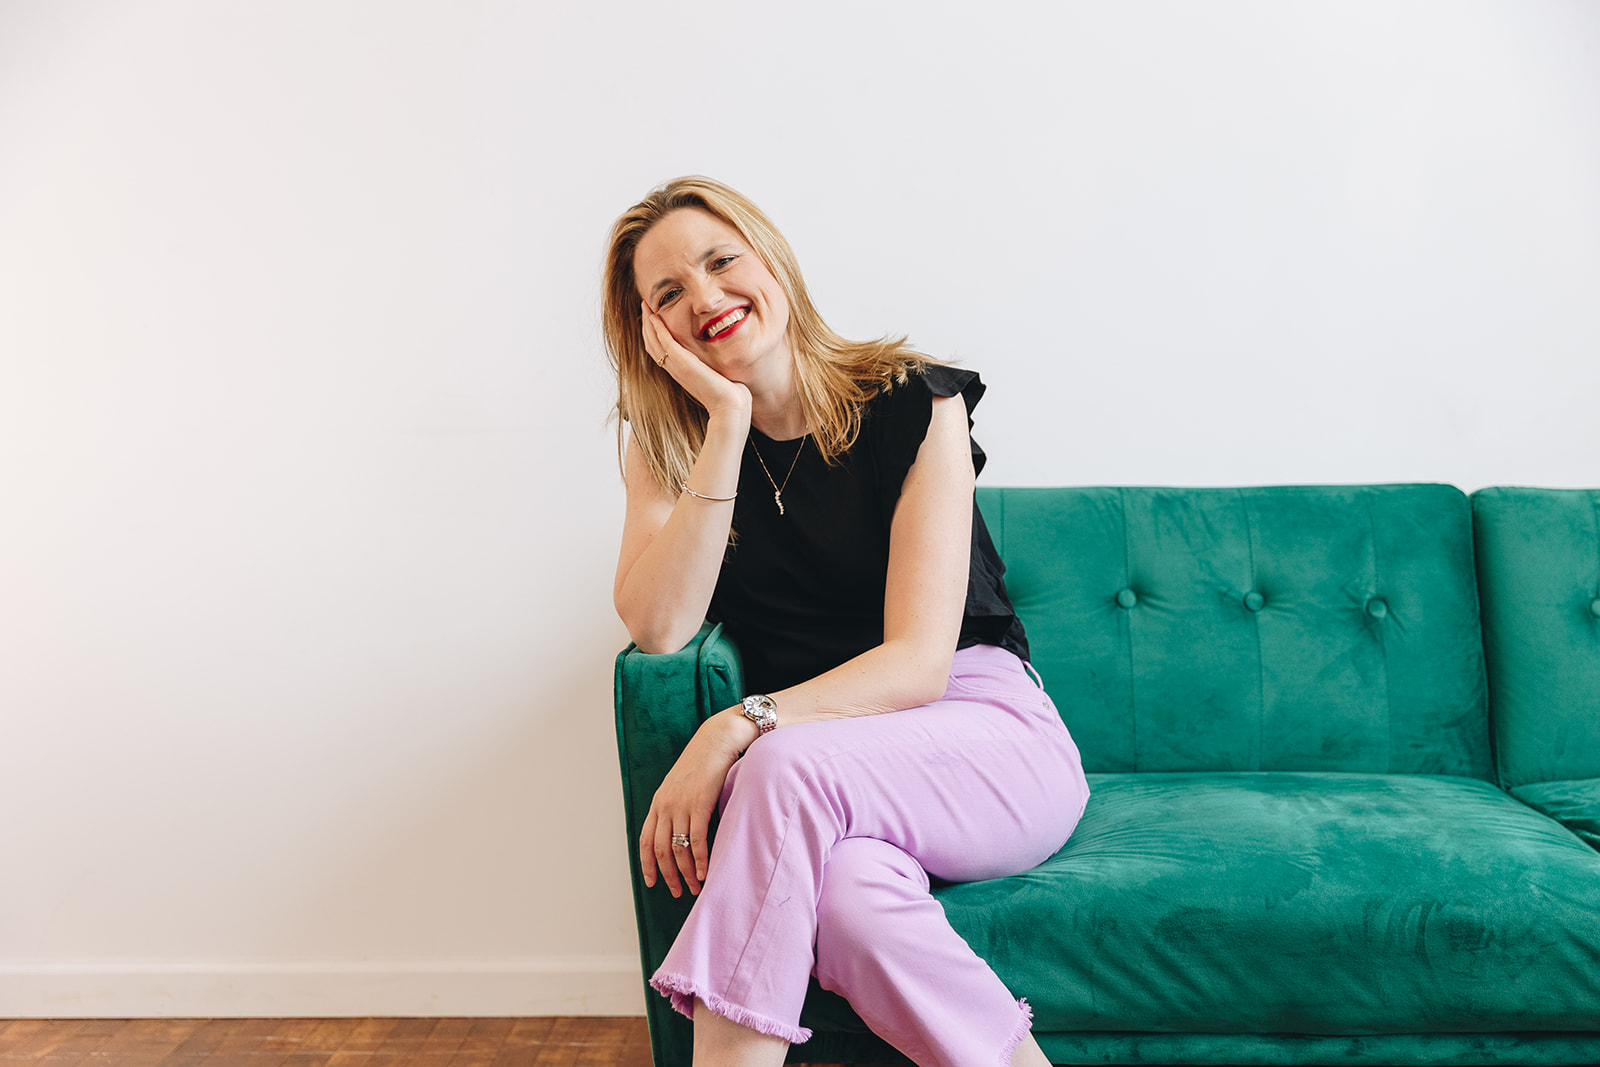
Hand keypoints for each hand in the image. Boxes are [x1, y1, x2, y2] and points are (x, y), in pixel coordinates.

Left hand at [639, 709, 753, 896]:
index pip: (646, 839)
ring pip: (678, 849)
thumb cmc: (704, 760)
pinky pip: (696, 839)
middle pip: (661, 849)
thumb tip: (680, 828)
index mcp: (658, 800)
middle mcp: (666, 804)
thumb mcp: (681, 782)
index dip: (647, 864)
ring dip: (686, 872)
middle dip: (668, 875)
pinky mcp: (700, 803)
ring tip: (693, 887)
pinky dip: (700, 860)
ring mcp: (682, 804)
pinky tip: (705, 873)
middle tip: (677, 891)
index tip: (652, 882)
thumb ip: (677, 804)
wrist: (718, 739)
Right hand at [640, 302, 751, 421]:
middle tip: (644, 307)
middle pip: (651, 344)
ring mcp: (677, 367)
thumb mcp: (716, 375)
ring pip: (653, 342)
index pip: (659, 350)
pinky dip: (657, 329)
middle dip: (646, 325)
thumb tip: (718, 358)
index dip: (653, 334)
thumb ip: (711, 365)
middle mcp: (675, 369)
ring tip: (645, 306)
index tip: (653, 318)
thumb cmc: (727, 394)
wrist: (729, 407)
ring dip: (648, 323)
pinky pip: (665, 342)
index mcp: (680, 372)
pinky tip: (655, 317)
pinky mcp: (683, 363)